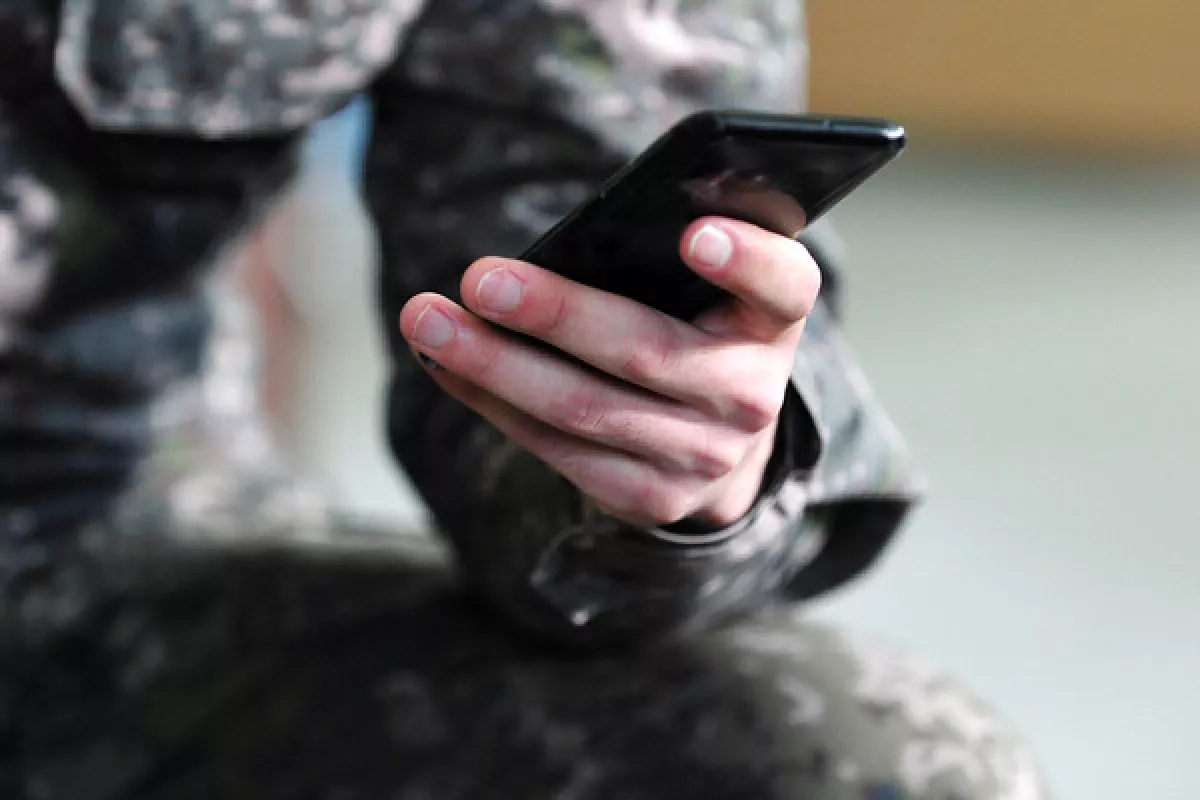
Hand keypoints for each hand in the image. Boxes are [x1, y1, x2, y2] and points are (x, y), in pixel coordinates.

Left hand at [398, 217, 820, 528]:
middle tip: (480, 280)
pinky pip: (558, 450)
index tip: (692, 235)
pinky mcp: (651, 499)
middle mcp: (752, 394)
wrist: (724, 447)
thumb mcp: (710, 293)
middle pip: (646, 352)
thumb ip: (664, 258)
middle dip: (555, 315)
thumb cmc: (696, 333)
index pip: (782, 284)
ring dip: (496, 364)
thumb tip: (559, 241)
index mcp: (772, 322)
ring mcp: (704, 457)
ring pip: (585, 409)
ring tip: (428, 321)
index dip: (744, 260)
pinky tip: (445, 365)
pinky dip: (493, 403)